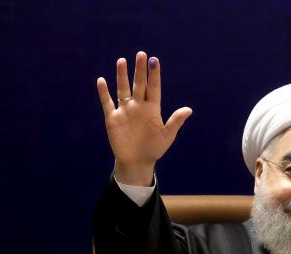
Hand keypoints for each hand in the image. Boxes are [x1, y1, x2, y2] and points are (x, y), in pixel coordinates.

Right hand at [96, 51, 192, 185]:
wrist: (137, 162)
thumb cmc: (154, 148)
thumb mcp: (167, 135)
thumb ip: (175, 121)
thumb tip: (189, 109)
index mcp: (152, 109)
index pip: (153, 88)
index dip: (154, 75)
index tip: (154, 60)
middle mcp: (138, 106)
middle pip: (139, 84)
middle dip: (140, 70)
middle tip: (141, 54)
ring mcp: (125, 111)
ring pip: (123, 89)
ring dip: (122, 76)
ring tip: (122, 60)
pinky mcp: (112, 118)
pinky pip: (107, 102)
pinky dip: (104, 92)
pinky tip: (102, 80)